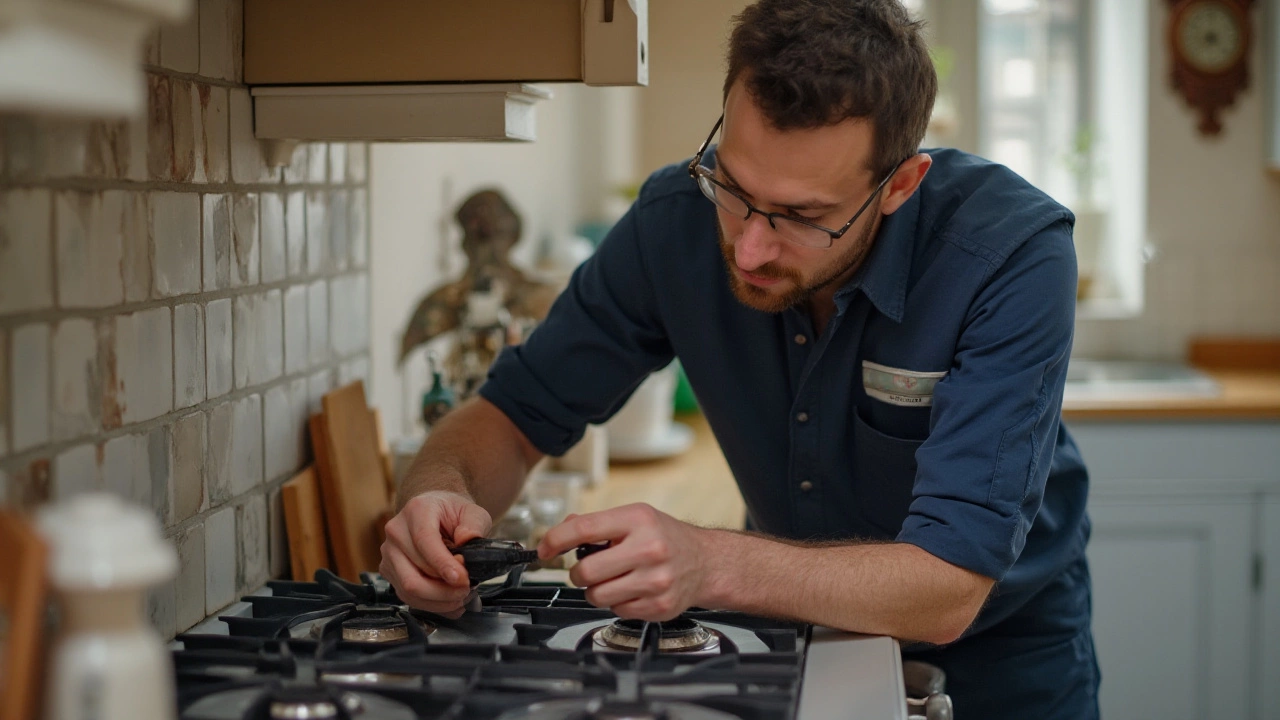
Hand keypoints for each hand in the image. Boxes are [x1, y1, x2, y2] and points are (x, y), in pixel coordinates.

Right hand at [380, 490, 492, 617]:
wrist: (436, 512)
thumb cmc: (452, 513)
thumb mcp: (472, 511)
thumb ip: (474, 524)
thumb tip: (467, 539)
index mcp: (416, 511)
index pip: (424, 541)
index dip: (442, 564)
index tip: (462, 579)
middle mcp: (396, 532)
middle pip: (414, 573)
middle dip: (444, 589)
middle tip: (468, 588)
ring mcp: (389, 553)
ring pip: (409, 589)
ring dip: (439, 600)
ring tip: (462, 596)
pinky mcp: (389, 570)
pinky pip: (408, 596)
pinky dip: (432, 604)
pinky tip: (451, 602)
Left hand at [537, 503, 714, 620]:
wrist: (706, 562)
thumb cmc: (666, 537)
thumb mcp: (635, 518)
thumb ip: (597, 524)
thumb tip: (560, 533)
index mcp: (638, 520)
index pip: (583, 528)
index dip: (555, 540)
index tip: (544, 548)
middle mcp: (648, 549)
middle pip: (585, 571)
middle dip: (578, 573)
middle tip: (589, 569)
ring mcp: (655, 580)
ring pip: (596, 596)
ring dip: (596, 590)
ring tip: (613, 579)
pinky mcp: (658, 606)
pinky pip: (616, 611)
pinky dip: (617, 602)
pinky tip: (632, 589)